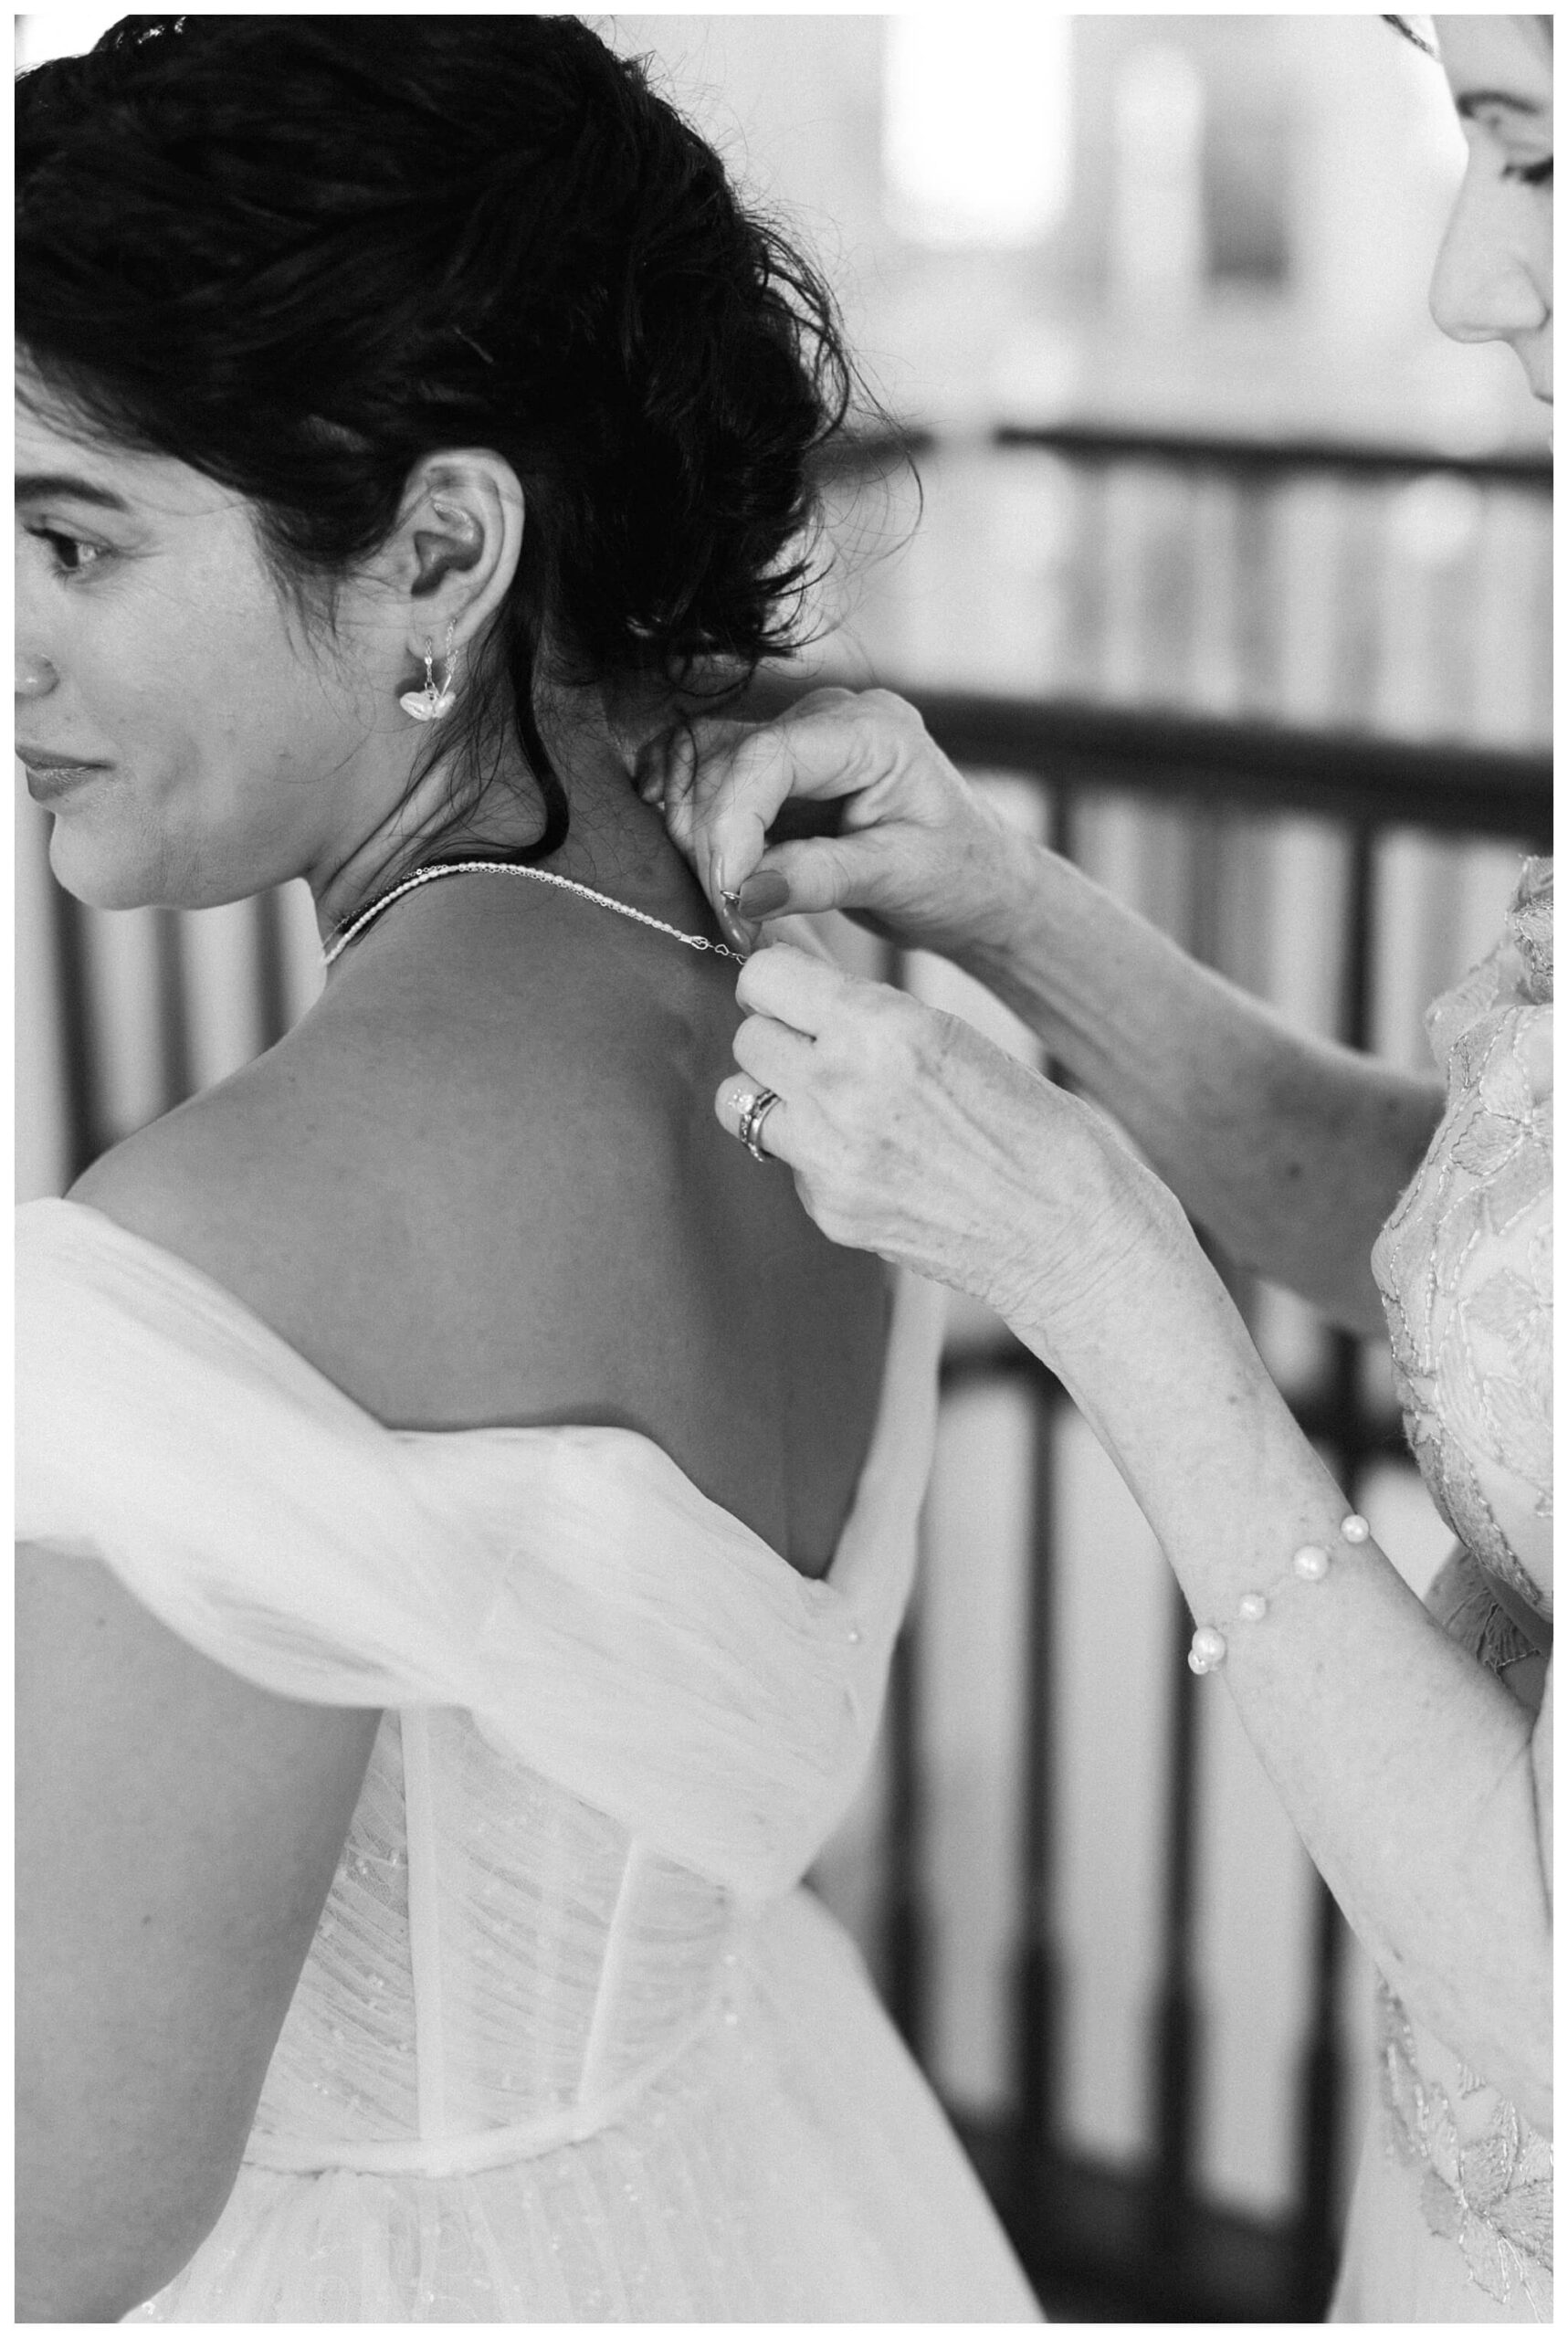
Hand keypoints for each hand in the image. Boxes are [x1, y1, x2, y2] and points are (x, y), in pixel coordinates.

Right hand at [637, 686, 1026, 958]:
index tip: (729, 895)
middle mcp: (826, 719)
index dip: (732, 825)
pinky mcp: (776, 772)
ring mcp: (797, 739)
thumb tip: (744, 893)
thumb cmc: (960, 876)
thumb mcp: (901, 879)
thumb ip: (822, 878)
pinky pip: (708, 784)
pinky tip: (713, 877)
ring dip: (699, 842)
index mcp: (872, 731)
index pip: (768, 757)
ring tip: (733, 909)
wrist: (977, 883)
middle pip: (725, 763)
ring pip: (703, 771)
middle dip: (714, 846)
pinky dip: (698, 831)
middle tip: (733, 920)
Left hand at [716, 943, 1172, 1354]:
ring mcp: (828, 1158)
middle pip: (748, 1036)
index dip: (782, 980)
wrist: (1070, 1233)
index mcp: (882, 1027)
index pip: (766, 976)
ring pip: (739, 1101)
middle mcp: (841, 1088)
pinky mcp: (828, 1211)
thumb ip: (869, 1014)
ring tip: (831, 1102)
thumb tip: (796, 982)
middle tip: (821, 1047)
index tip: (799, 991)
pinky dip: (809, 1153)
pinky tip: (871, 1159)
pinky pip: (783, 1161)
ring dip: (775, 1093)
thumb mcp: (953, 1036)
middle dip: (778, 1034)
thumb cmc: (1033, 1126)